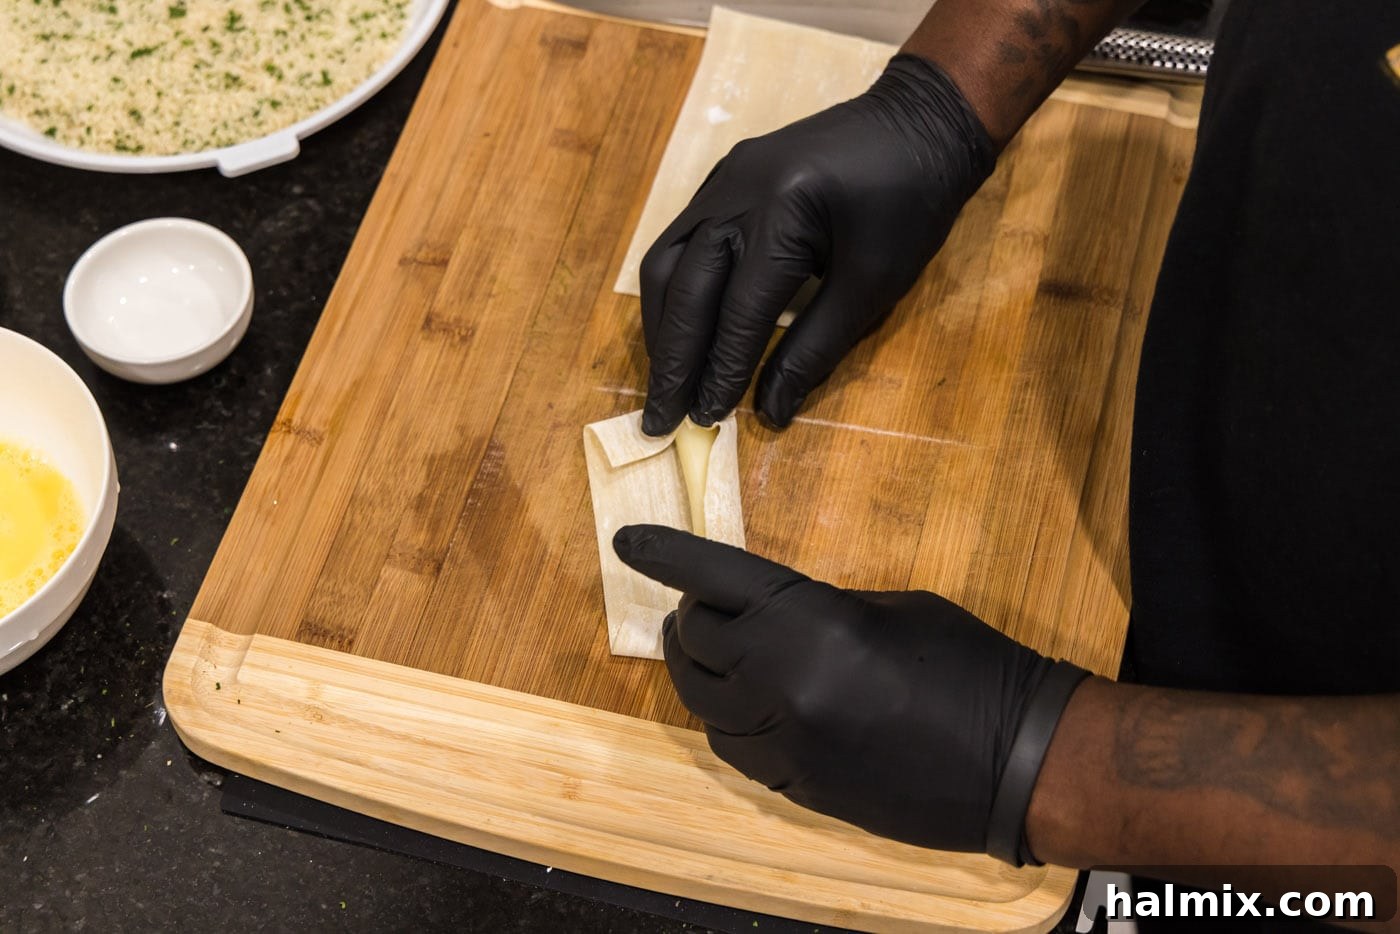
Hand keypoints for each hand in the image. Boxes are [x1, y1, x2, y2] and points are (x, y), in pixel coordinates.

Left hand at [613, 524, 1086, 862]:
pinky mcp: (796, 787)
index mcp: (812, 621)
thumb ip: (818, 607)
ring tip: (716, 654)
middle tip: (699, 605)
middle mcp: (783, 682)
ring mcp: (786, 742)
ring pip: (701, 703)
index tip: (626, 540)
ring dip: (701, 672)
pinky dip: (726, 719)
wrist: (1020, 761)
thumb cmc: (972, 664)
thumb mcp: (893, 608)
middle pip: (694, 642)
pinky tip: (748, 704)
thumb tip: (770, 612)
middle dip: (689, 617)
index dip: (665, 554)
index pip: (713, 577)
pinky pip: (732, 748)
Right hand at [639, 54, 994, 434]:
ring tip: (665, 383)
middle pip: (686, 287)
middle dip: (673, 360)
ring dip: (663, 329)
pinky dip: (674, 293)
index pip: (739, 308)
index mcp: (785, 209)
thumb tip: (769, 411)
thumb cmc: (911, 203)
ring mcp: (724, 178)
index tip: (707, 419)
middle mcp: (739, 188)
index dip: (721, 368)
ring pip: (667, 262)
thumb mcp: (873, 285)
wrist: (920, 121)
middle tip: (663, 419)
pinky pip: (681, 240)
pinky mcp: (724, 179)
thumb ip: (815, 349)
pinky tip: (678, 331)